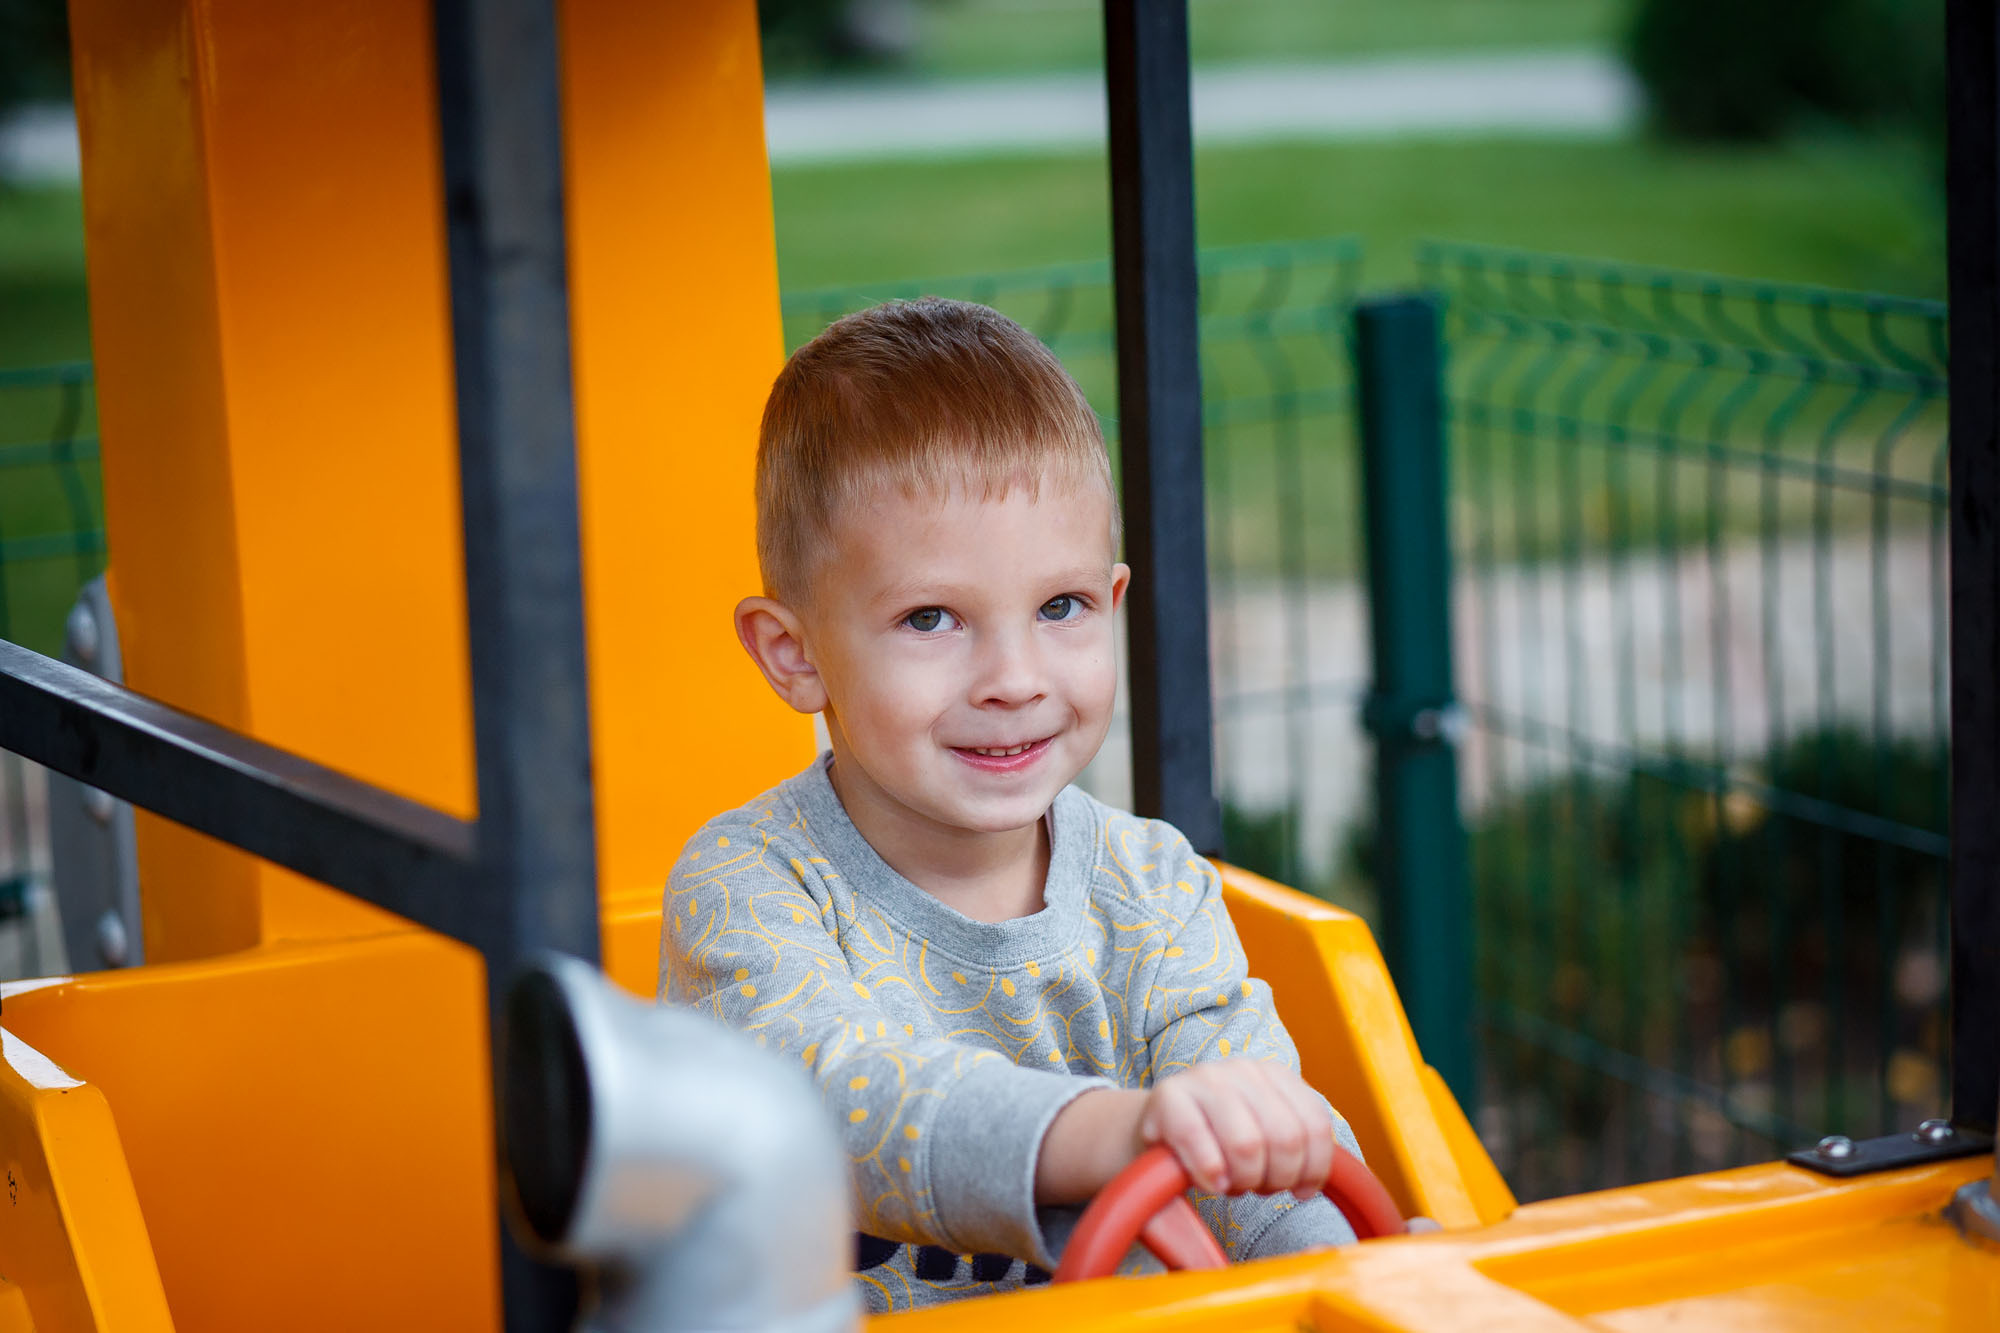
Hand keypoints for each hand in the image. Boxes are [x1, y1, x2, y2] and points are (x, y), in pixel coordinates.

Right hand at [1140, 1059, 1334, 1200]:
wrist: (1150, 1134)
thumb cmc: (1215, 1142)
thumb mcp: (1263, 1133)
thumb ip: (1297, 1145)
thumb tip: (1314, 1183)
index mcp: (1275, 1074)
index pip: (1316, 1124)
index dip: (1314, 1169)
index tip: (1298, 1190)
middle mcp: (1243, 1067)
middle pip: (1286, 1139)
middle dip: (1276, 1179)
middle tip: (1258, 1188)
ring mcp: (1204, 1077)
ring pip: (1248, 1146)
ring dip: (1243, 1182)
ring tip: (1232, 1184)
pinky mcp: (1168, 1097)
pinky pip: (1203, 1149)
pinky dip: (1211, 1178)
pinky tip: (1210, 1183)